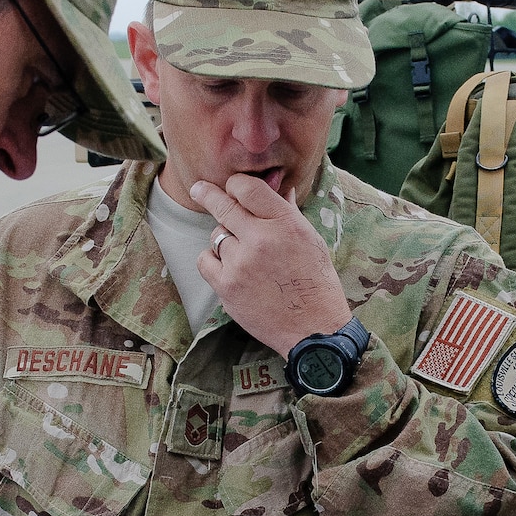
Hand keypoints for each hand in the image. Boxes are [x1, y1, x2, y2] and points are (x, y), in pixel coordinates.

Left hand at [191, 174, 353, 356]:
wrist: (314, 329)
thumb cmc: (316, 284)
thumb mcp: (311, 241)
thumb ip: (289, 213)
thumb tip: (280, 188)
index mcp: (286, 224)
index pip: (248, 188)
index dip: (236, 185)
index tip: (230, 188)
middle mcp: (262, 239)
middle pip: (223, 205)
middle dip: (207, 194)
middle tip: (198, 189)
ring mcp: (241, 263)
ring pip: (217, 235)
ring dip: (226, 241)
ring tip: (244, 256)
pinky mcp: (227, 286)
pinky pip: (205, 260)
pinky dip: (212, 260)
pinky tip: (228, 267)